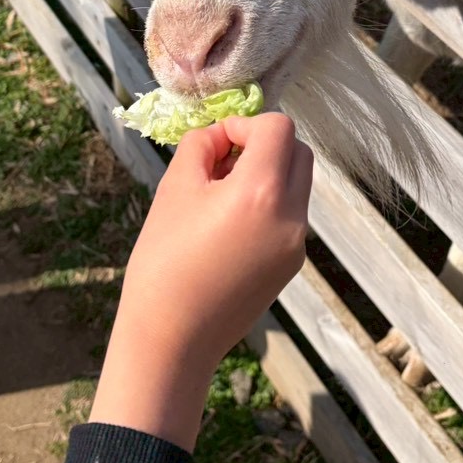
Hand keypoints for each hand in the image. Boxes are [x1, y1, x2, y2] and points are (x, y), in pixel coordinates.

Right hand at [91, 113, 312, 449]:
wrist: (172, 338)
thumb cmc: (163, 260)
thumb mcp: (175, 189)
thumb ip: (202, 146)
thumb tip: (221, 135)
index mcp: (261, 192)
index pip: (278, 128)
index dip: (245, 124)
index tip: (217, 143)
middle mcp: (291, 215)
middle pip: (298, 151)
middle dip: (264, 144)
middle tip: (223, 162)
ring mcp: (297, 243)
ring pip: (299, 181)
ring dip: (270, 171)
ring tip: (223, 193)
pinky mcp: (292, 263)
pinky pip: (292, 213)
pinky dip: (271, 201)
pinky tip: (231, 223)